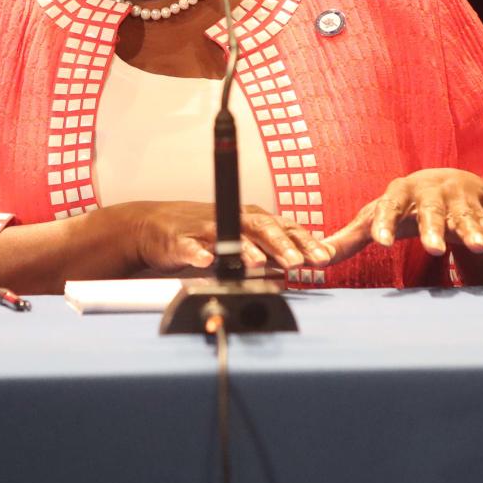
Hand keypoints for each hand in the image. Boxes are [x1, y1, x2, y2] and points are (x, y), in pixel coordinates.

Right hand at [125, 201, 333, 272]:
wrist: (159, 225)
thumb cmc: (208, 231)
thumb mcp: (245, 238)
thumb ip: (274, 251)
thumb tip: (308, 264)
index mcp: (253, 219)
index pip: (285, 228)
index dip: (305, 242)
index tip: (323, 258)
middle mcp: (233, 218)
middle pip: (261, 228)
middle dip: (281, 245)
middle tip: (297, 262)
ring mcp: (206, 227)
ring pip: (228, 235)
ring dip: (245, 249)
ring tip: (259, 263)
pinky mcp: (181, 239)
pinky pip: (190, 246)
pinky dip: (198, 253)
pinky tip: (206, 262)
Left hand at [323, 168, 482, 264]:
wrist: (446, 181)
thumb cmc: (400, 206)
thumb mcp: (375, 217)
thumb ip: (348, 239)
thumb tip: (314, 260)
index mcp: (398, 194)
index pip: (388, 207)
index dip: (384, 224)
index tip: (380, 242)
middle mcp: (429, 195)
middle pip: (430, 213)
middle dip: (432, 230)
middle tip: (433, 248)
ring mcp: (456, 203)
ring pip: (463, 219)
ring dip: (471, 232)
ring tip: (477, 248)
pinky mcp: (479, 214)